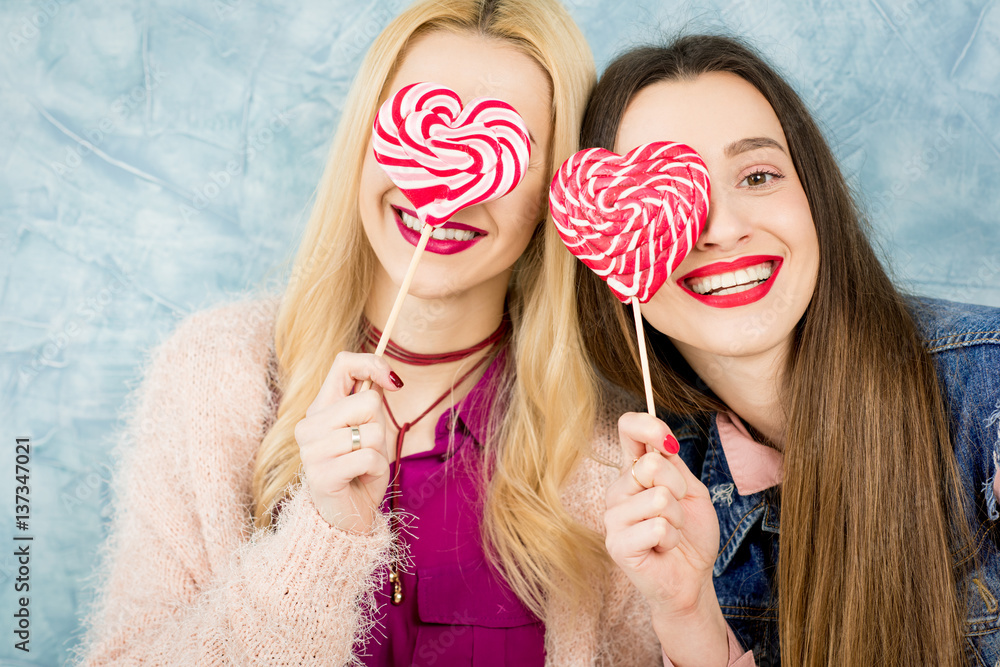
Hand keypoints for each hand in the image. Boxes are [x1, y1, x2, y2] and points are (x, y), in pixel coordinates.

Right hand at [294, 352, 400, 532]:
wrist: (346, 517)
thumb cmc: (360, 470)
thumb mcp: (368, 430)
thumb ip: (369, 402)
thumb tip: (390, 378)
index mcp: (320, 409)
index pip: (344, 364)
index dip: (373, 365)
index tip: (393, 383)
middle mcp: (309, 425)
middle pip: (367, 401)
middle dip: (380, 427)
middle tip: (367, 449)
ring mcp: (312, 450)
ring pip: (372, 432)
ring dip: (378, 452)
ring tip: (363, 467)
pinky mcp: (321, 475)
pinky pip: (369, 458)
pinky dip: (376, 470)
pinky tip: (361, 480)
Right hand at [604, 412, 727, 664]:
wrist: (693, 578)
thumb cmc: (691, 534)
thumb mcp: (690, 490)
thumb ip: (673, 465)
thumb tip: (663, 443)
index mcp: (634, 471)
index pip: (628, 430)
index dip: (647, 425)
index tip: (668, 441)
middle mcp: (618, 489)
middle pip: (651, 465)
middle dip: (678, 488)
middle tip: (677, 510)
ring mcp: (613, 517)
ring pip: (658, 499)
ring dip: (677, 519)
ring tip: (670, 533)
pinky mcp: (617, 543)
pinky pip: (658, 527)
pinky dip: (672, 538)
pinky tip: (663, 549)